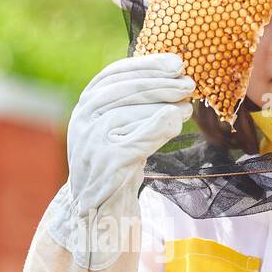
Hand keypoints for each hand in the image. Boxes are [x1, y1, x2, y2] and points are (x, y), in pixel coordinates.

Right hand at [67, 52, 193, 212]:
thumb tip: (176, 74)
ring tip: (186, 108)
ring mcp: (91, 142)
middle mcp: (83, 119)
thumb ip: (136, 102)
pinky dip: (159, 128)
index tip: (176, 63)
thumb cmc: (117, 161)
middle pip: (125, 91)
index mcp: (86, 104)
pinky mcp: (106, 164)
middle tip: (188, 85)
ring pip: (129, 113)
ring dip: (163, 106)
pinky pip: (137, 141)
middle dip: (161, 84)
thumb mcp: (121, 126)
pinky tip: (175, 123)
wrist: (98, 208)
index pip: (115, 74)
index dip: (148, 65)